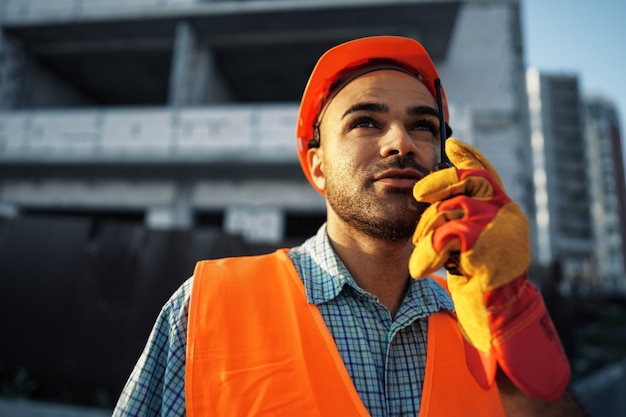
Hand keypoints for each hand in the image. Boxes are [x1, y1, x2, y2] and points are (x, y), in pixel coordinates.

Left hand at [409, 138, 569, 400]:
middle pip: (469, 180)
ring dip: (428, 229)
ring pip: (452, 209)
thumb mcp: (469, 243)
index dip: (470, 156)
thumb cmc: (478, 280)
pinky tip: (421, 269)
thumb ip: (460, 217)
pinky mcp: (486, 248)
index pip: (487, 172)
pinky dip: (428, 253)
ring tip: (422, 251)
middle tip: (418, 193)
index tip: (452, 143)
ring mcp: (500, 228)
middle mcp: (507, 213)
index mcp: (503, 210)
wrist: (496, 317)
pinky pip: (445, 237)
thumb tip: (432, 194)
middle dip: (439, 182)